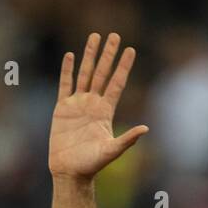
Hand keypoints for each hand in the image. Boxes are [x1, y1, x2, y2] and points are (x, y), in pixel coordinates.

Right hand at [49, 32, 148, 177]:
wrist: (70, 171)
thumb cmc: (92, 165)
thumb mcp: (112, 151)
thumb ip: (127, 139)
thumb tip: (146, 129)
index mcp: (106, 111)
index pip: (117, 83)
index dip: (123, 67)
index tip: (131, 50)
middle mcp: (93, 104)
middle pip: (102, 73)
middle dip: (108, 54)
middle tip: (115, 35)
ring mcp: (78, 104)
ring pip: (85, 74)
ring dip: (90, 55)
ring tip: (95, 36)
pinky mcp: (62, 108)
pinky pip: (65, 84)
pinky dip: (68, 70)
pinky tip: (71, 55)